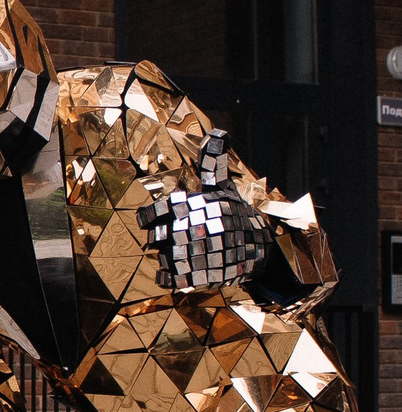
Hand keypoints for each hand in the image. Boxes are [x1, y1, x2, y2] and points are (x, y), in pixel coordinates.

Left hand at [135, 131, 269, 292]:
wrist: (262, 250)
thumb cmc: (236, 216)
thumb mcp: (224, 188)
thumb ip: (213, 162)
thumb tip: (219, 133)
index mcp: (192, 207)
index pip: (151, 212)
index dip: (149, 217)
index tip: (158, 220)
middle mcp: (189, 229)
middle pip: (153, 237)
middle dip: (161, 239)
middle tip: (180, 239)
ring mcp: (192, 254)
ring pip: (160, 258)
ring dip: (168, 257)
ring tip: (187, 254)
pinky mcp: (196, 275)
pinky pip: (167, 279)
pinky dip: (166, 278)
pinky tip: (176, 272)